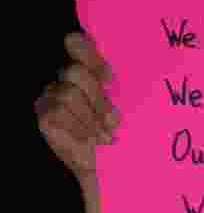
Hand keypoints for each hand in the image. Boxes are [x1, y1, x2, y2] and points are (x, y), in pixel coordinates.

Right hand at [35, 32, 118, 187]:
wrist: (115, 169)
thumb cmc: (128, 136)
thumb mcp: (133, 109)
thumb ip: (129, 87)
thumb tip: (148, 68)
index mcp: (91, 70)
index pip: (77, 43)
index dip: (88, 53)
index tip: (110, 76)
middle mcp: (69, 78)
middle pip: (75, 72)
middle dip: (98, 99)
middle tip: (115, 122)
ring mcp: (54, 96)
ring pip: (68, 95)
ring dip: (91, 119)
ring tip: (106, 137)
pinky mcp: (46, 115)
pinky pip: (57, 113)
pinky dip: (78, 128)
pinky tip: (90, 141)